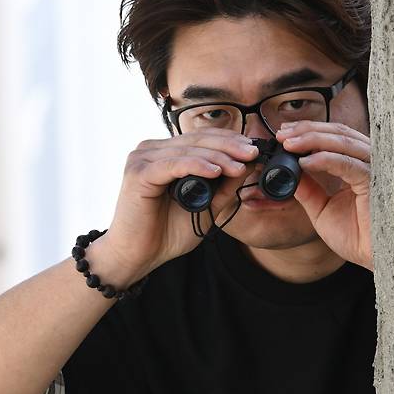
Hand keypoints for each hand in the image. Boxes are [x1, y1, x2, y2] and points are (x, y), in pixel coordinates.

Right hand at [98, 130, 259, 282]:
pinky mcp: (138, 173)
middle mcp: (152, 151)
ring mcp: (142, 159)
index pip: (202, 138)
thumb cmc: (167, 233)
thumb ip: (224, 187)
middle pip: (197, 140)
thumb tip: (248, 164)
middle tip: (253, 152)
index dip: (229, 140)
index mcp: (166, 154)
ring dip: (218, 157)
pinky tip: (215, 172)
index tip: (254, 149)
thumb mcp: (206, 207)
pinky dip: (196, 166)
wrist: (139, 256)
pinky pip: (173, 164)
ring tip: (240, 166)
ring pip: (188, 150)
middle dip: (229, 146)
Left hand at [276, 120, 372, 270]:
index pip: (335, 137)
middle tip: (283, 135)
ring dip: (312, 140)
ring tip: (289, 144)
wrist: (374, 260)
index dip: (309, 132)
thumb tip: (288, 169)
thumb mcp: (321, 209)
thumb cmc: (356, 238)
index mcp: (359, 166)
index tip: (284, 135)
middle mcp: (370, 163)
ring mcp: (376, 170)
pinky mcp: (377, 183)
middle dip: (307, 131)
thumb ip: (307, 189)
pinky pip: (348, 164)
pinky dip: (325, 159)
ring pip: (343, 142)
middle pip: (339, 133)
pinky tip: (305, 162)